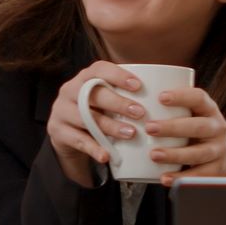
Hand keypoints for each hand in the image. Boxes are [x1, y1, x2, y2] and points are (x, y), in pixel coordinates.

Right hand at [49, 62, 150, 187]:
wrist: (67, 135)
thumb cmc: (96, 113)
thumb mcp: (107, 101)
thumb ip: (126, 96)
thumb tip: (168, 100)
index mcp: (84, 77)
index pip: (99, 68)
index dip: (118, 75)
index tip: (138, 86)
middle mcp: (70, 90)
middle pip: (93, 94)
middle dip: (118, 103)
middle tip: (140, 113)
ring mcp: (61, 110)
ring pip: (85, 117)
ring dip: (110, 126)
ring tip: (131, 134)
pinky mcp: (57, 131)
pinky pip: (77, 140)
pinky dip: (94, 148)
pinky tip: (107, 155)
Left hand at [149, 85, 225, 183]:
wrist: (223, 157)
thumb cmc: (195, 131)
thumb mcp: (191, 116)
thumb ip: (171, 110)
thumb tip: (133, 104)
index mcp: (209, 110)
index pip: (199, 98)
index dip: (182, 96)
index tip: (161, 97)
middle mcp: (218, 128)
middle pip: (199, 126)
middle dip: (173, 127)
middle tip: (149, 128)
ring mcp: (219, 150)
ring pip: (199, 153)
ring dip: (175, 154)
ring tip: (154, 155)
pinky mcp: (217, 171)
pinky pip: (199, 175)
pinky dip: (181, 177)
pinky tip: (164, 178)